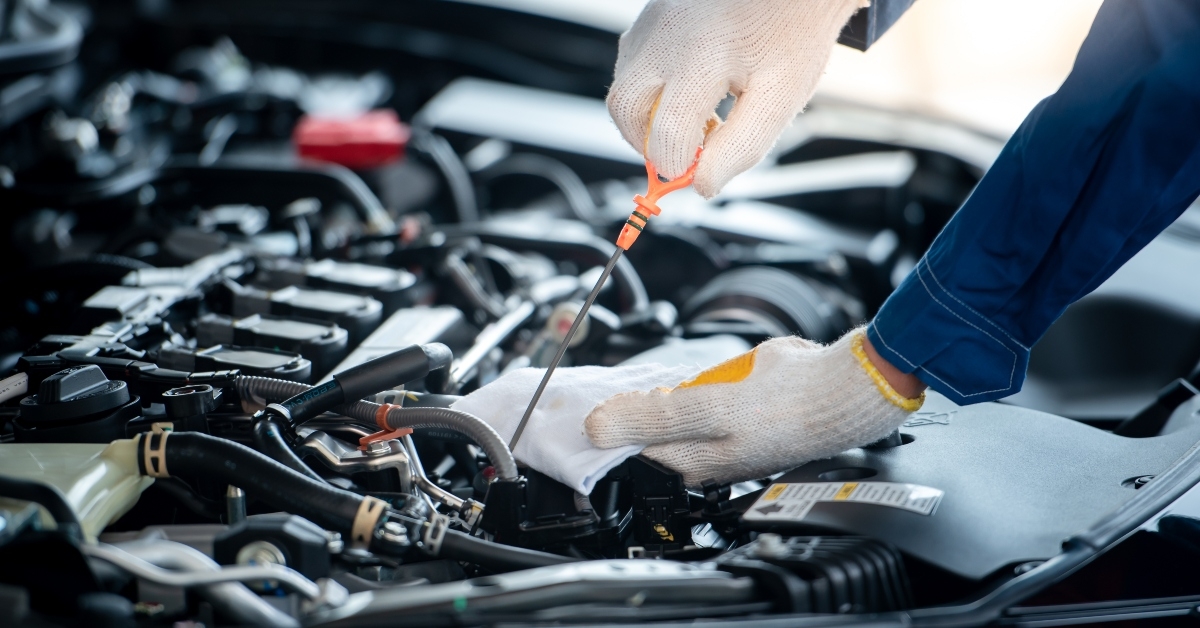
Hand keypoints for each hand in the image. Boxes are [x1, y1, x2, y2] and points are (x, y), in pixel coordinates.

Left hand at [585, 330, 922, 486]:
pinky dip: (683, 388)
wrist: (845, 386)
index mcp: (692, 464)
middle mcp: (703, 456)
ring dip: (650, 399)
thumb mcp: (708, 409)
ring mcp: (721, 433)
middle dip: (621, 413)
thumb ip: (650, 418)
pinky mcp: (738, 410)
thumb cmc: (786, 406)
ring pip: (667, 415)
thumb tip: (597, 428)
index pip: (626, 454)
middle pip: (642, 435)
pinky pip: (695, 399)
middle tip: (604, 392)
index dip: (600, 432)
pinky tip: (685, 378)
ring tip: (637, 387)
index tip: (577, 410)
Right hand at [607, 0, 863, 197]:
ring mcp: (652, 21)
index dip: (679, 165)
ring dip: (648, 118)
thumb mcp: (780, 99)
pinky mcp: (649, 16)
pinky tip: (689, 92)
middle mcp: (667, 35)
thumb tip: (702, 185)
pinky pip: (631, 65)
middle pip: (624, 109)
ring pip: (622, 88)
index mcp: (703, 57)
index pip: (667, 133)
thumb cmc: (792, 36)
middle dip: (647, 144)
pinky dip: (650, 91)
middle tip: (684, 152)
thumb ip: (741, 147)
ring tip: (697, 118)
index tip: (699, 171)